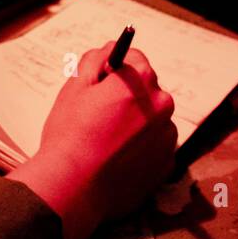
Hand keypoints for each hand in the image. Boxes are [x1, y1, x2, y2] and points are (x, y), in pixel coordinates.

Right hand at [8, 41, 176, 238]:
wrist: (74, 187)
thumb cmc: (70, 133)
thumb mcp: (75, 85)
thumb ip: (95, 59)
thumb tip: (110, 51)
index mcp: (140, 80)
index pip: (134, 58)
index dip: (113, 69)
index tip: (100, 84)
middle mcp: (161, 104)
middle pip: (146, 88)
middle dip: (127, 95)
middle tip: (99, 115)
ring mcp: (167, 136)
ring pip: (152, 118)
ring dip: (136, 121)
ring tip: (107, 140)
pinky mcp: (166, 164)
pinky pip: (155, 145)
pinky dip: (141, 147)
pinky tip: (117, 157)